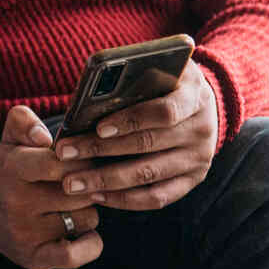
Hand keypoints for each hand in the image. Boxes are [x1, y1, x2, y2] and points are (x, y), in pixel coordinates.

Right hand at [0, 105, 105, 268]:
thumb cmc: (12, 174)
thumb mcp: (11, 141)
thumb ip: (23, 121)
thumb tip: (43, 136)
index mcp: (14, 169)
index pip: (59, 163)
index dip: (80, 161)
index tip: (83, 161)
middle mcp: (18, 203)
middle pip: (81, 191)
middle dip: (89, 185)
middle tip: (83, 183)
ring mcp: (27, 233)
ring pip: (86, 218)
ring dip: (89, 211)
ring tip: (73, 207)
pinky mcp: (36, 258)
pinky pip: (77, 254)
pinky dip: (90, 244)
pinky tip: (84, 234)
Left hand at [51, 63, 218, 210]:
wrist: (204, 105)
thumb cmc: (167, 82)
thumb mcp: (159, 69)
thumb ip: (132, 78)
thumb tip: (87, 98)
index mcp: (194, 97)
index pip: (164, 112)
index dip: (131, 120)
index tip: (98, 127)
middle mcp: (201, 130)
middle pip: (147, 144)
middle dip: (101, 150)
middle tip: (65, 154)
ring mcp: (198, 159)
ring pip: (148, 174)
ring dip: (106, 180)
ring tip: (71, 182)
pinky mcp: (192, 181)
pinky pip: (157, 197)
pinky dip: (125, 199)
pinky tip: (97, 195)